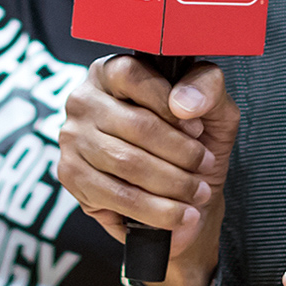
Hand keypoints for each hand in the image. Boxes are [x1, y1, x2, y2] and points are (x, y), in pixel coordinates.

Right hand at [55, 58, 235, 285]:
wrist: (184, 194)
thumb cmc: (195, 143)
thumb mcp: (213, 108)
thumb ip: (207, 87)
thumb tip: (184, 102)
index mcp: (113, 71)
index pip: (133, 76)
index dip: (169, 104)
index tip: (198, 129)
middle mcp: (84, 100)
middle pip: (135, 125)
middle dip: (181, 152)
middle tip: (205, 166)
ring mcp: (72, 138)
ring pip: (127, 162)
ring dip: (172, 183)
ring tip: (198, 192)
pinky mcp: (71, 176)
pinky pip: (117, 195)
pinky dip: (156, 209)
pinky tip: (180, 214)